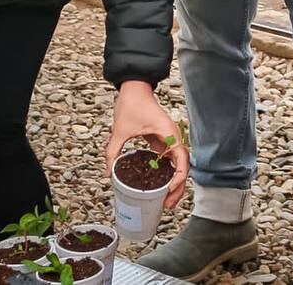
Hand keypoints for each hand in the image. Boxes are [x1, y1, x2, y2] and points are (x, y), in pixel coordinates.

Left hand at [104, 81, 189, 207]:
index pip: (182, 161)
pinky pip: (169, 160)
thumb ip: (113, 152)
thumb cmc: (132, 103)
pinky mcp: (163, 139)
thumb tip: (109, 173)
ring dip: (174, 183)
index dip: (178, 179)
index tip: (169, 191)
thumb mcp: (120, 130)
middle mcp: (173, 137)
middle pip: (183, 168)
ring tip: (166, 201)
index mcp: (169, 134)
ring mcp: (169, 139)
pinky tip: (160, 185)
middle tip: (168, 205)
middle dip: (177, 188)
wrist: (134, 86)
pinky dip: (168, 174)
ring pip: (178, 165)